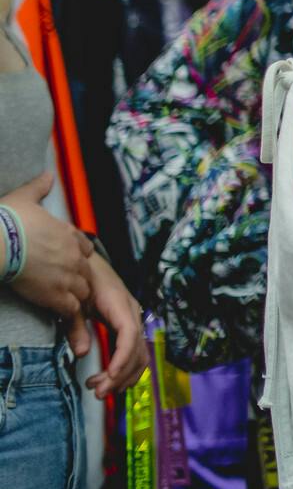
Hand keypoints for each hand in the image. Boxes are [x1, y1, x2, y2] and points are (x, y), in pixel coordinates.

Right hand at [2, 172, 91, 318]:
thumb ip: (39, 187)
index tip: (71, 260)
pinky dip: (68, 311)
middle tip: (67, 285)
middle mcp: (72, 255)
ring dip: (76, 295)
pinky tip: (60, 313)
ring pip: (83, 290)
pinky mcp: (54, 295)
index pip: (85, 247)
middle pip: (86, 271)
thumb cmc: (8, 220)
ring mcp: (66, 276)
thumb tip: (47, 175)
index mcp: (68, 233)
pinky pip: (71, 308)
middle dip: (79, 278)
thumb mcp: (25, 197)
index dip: (79, 254)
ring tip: (65, 301)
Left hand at [74, 255, 145, 398]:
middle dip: (120, 375)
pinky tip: (111, 380)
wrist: (88, 265)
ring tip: (99, 389)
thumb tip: (81, 353)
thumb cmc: (82, 280)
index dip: (122, 358)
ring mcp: (132, 322)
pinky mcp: (127, 328)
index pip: (130, 335)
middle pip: (137, 350)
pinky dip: (126, 370)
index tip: (110, 376)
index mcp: (121, 305)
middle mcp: (132, 315)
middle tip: (97, 392)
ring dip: (123, 376)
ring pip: (139, 355)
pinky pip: (134, 353)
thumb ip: (76, 326)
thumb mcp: (75, 301)